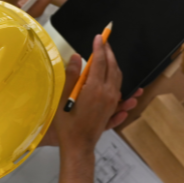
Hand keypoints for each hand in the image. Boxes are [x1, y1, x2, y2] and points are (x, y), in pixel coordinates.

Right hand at [48, 35, 130, 152]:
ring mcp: (112, 102)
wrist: (78, 145)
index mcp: (95, 88)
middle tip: (104, 42)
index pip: (100, 61)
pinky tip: (115, 77)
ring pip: (118, 78)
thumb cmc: (67, 123)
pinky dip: (117, 80)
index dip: (99, 47)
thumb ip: (72, 76)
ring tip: (108, 56)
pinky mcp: (112, 109)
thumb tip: (77, 57)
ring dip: (114, 65)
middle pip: (112, 67)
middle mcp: (108, 93)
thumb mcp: (64, 97)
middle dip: (109, 53)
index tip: (99, 37)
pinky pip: (119, 91)